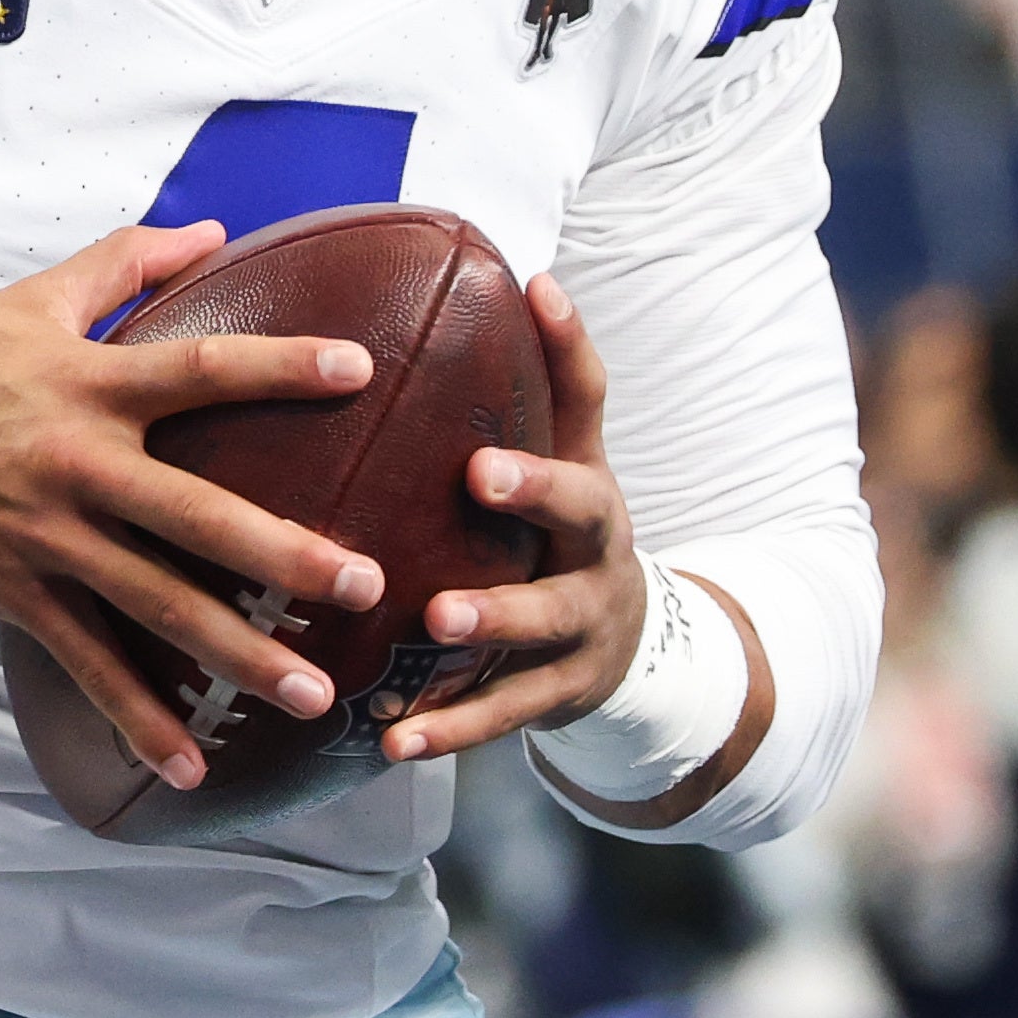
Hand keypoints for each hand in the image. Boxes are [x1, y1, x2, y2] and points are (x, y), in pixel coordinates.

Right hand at [0, 220, 385, 793]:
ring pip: (157, 605)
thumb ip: (126, 261)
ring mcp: (47, 537)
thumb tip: (215, 230)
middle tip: (365, 581)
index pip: (202, 368)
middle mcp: (78, 463)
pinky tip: (191, 763)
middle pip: (196, 513)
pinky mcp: (16, 594)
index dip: (280, 366)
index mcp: (91, 383)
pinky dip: (139, 718)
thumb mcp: (31, 300)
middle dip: (285, 554)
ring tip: (313, 693)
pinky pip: (89, 664)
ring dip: (239, 655)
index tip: (359, 372)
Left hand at [359, 276, 649, 765]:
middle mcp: (597, 544)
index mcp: (585, 475)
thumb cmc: (555, 531)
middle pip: (582, 510)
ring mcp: (585, 622)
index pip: (587, 396)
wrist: (624, 646)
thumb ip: (520, 386)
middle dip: (536, 490)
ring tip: (439, 616)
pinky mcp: (558, 693)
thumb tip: (492, 278)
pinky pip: (502, 715)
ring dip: (494, 617)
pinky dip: (449, 727)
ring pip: (544, 623)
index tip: (536, 288)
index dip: (570, 341)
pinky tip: (393, 740)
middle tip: (481, 474)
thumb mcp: (554, 459)